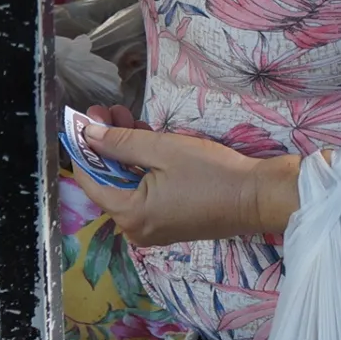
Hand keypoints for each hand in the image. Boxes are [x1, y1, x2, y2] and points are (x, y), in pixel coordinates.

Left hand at [61, 105, 300, 245]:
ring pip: (125, 184)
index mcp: (129, 215)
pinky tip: (145, 139)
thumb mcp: (162, 149)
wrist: (257, 198)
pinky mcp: (167, 224)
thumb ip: (120, 143)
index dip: (83, 146)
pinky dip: (141, 168)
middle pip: (107, 181)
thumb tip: (87, 134)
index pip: (88, 179)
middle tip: (111, 110)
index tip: (85, 117)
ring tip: (128, 118)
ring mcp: (152, 229)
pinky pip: (143, 194)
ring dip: (125, 152)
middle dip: (107, 144)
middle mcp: (134, 229)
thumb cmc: (211, 173)